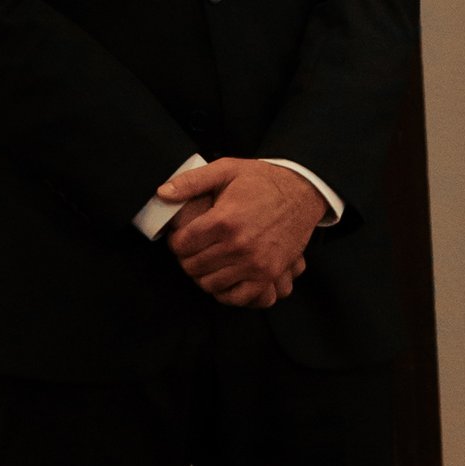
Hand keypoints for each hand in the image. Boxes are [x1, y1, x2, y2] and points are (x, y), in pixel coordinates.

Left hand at [158, 157, 321, 310]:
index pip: (182, 245)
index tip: (181, 238)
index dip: (175, 242)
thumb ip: (191, 182)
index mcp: (224, 220)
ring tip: (206, 261)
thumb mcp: (226, 169)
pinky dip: (225, 291)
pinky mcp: (269, 274)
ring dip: (203, 274)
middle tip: (193, 250)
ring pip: (210, 284)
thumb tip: (161, 193)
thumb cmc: (262, 180)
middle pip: (193, 266)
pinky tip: (223, 276)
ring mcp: (255, 263)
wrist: (303, 192)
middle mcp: (238, 245)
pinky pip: (237, 297)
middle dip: (187, 258)